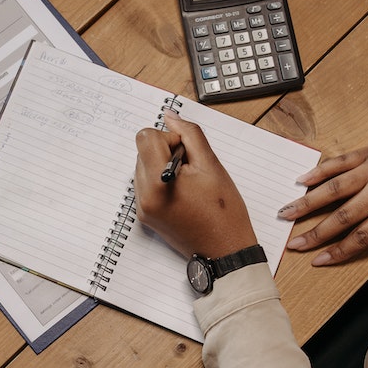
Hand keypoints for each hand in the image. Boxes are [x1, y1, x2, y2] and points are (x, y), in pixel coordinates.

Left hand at [134, 113, 256, 258]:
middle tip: (192, 171)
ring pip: (143, 166)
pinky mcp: (146, 215)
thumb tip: (170, 116)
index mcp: (157, 183)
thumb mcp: (211, 165)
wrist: (225, 250)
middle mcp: (143, 197)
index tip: (187, 153)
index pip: (145, 137)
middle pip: (142, 151)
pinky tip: (182, 193)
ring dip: (163, 166)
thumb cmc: (223, 212)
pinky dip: (161, 181)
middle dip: (166, 152)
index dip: (169, 138)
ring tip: (188, 184)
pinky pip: (146, 184)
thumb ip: (189, 135)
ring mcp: (142, 208)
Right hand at [277, 98, 367, 275]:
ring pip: (335, 188)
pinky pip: (341, 162)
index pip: (362, 236)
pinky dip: (320, 171)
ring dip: (308, 202)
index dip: (338, 251)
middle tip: (293, 244)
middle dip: (315, 233)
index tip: (318, 261)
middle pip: (343, 216)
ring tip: (286, 213)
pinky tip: (302, 181)